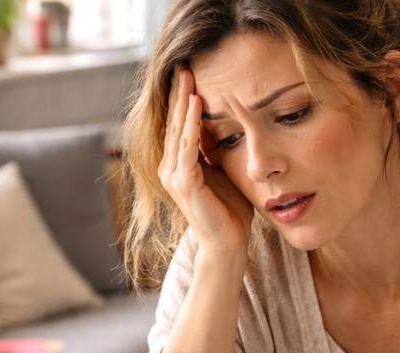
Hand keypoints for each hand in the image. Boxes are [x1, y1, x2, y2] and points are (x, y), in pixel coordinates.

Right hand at [158, 66, 252, 259]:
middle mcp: (170, 170)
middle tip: (184, 63)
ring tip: (188, 75)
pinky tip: (196, 102)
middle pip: (174, 123)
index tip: (190, 71)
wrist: (228, 242)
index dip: (183, 98)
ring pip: (178, 131)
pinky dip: (191, 123)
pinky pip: (187, 146)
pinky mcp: (184, 183)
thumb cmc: (228, 210)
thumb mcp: (222, 170)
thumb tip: (218, 122)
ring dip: (183, 101)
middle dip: (179, 93)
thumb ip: (214, 148)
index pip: (179, 125)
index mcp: (178, 166)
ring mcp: (174, 177)